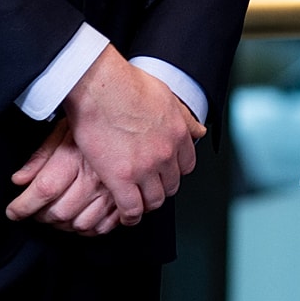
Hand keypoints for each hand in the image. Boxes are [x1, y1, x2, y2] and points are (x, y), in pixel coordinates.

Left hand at [7, 123, 120, 235]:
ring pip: (82, 224)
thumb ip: (41, 156)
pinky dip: (90, 229)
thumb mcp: (64, 128)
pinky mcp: (128, 196)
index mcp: (76, 158)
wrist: (134, 108)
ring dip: (64, 225)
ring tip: (57, 215)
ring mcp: (113, 189)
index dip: (23, 206)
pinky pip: (106, 226)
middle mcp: (95, 177)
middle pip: (60, 212)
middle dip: (41, 217)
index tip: (13, 211)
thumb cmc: (98, 116)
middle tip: (35, 211)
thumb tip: (19, 180)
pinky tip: (81, 218)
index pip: (44, 190)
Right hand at [51, 46, 205, 228]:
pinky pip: (131, 208)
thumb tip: (199, 130)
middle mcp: (166, 153)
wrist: (100, 86)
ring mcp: (145, 168)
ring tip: (136, 204)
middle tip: (148, 188)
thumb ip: (184, 117)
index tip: (165, 174)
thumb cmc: (127, 84)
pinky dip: (129, 216)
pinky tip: (124, 216)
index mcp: (178, 134)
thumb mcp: (166, 96)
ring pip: (154, 200)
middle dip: (161, 189)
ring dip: (146, 204)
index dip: (174, 172)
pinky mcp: (121, 178)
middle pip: (171, 185)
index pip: (186, 166)